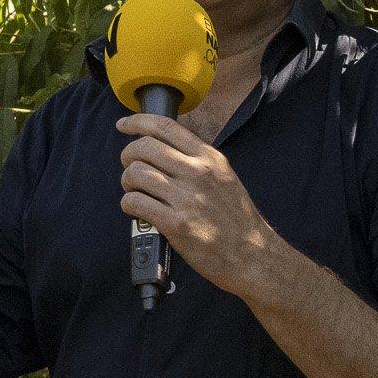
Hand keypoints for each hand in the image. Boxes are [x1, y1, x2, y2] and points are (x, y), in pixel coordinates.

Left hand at [117, 112, 292, 303]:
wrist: (253, 256)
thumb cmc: (236, 219)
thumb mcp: (223, 176)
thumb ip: (196, 160)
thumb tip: (162, 147)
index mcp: (209, 158)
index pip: (165, 126)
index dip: (137, 121)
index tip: (124, 125)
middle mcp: (198, 172)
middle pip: (143, 147)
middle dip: (128, 156)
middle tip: (130, 168)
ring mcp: (187, 198)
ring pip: (135, 173)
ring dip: (127, 182)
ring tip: (136, 192)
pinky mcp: (176, 224)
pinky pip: (135, 202)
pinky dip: (129, 204)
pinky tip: (138, 210)